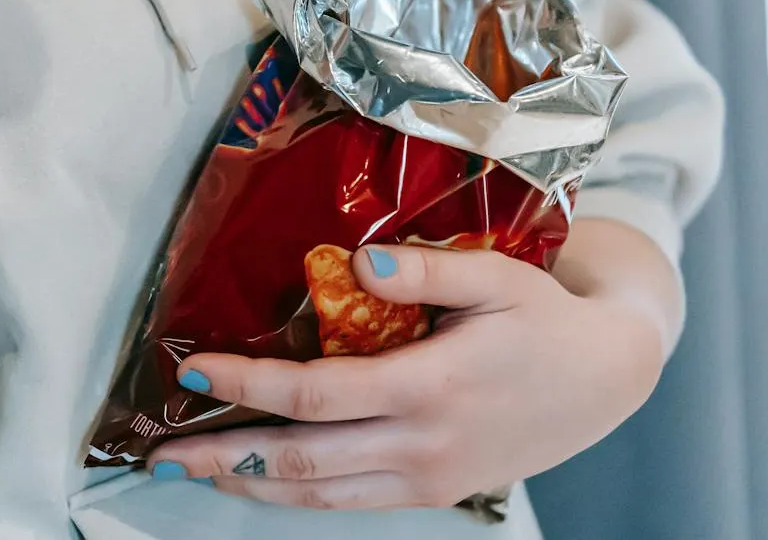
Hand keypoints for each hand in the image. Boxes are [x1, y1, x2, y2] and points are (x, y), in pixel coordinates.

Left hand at [149, 224, 677, 510]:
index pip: (316, 396)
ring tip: (192, 469)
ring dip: (250, 485)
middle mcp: (423, 445)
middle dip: (225, 454)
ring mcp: (429, 478)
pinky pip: (350, 504)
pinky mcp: (436, 492)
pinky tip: (258, 479)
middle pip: (304, 461)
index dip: (247, 387)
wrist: (606, 377)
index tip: (192, 370)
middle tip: (161, 450)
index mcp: (430, 387)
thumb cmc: (543, 316)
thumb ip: (429, 269)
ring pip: (321, 496)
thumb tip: (359, 263)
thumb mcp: (497, 276)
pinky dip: (294, 496)